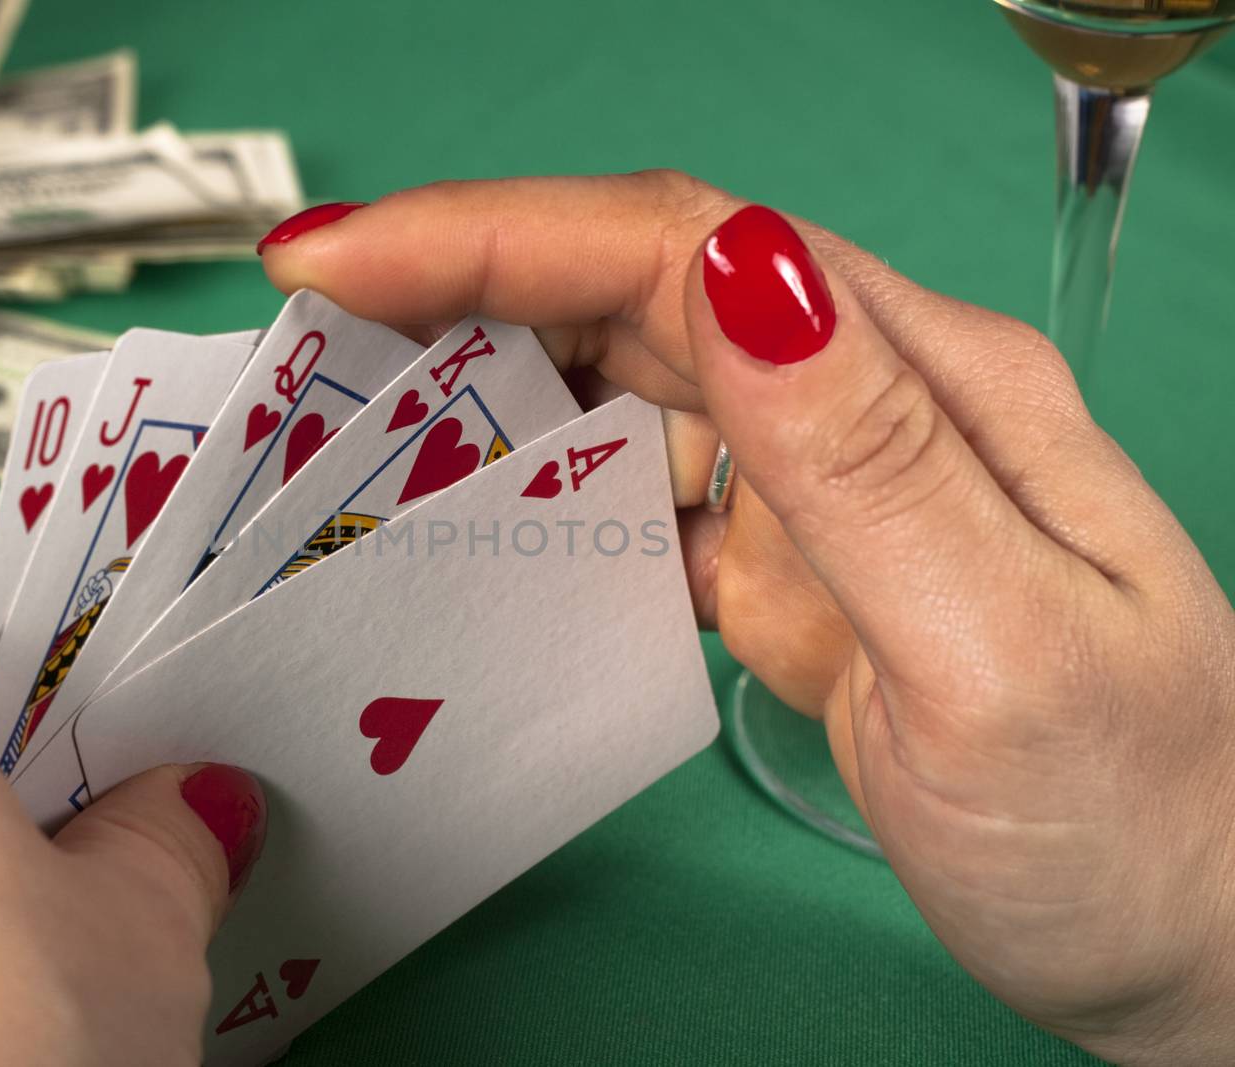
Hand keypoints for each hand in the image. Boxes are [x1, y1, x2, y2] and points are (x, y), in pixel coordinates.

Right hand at [258, 175, 1234, 1063]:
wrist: (1185, 931)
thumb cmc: (1136, 810)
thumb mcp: (1006, 642)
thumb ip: (865, 459)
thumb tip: (737, 266)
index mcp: (925, 380)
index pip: (681, 246)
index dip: (495, 232)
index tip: (339, 260)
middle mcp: (864, 403)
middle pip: (632, 289)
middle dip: (457, 284)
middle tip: (309, 336)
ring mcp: (817, 486)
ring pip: (620, 380)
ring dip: (485, 378)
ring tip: (360, 414)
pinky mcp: (783, 566)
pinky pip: (635, 491)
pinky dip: (537, 485)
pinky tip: (476, 512)